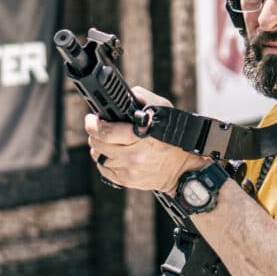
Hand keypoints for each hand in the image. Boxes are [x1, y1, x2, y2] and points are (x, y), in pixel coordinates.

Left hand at [85, 87, 202, 193]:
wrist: (184, 169)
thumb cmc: (175, 138)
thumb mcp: (164, 111)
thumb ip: (143, 98)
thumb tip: (126, 94)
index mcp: (141, 137)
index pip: (106, 132)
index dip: (93, 124)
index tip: (92, 119)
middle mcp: (133, 156)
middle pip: (98, 144)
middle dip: (95, 134)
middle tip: (100, 128)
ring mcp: (129, 170)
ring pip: (99, 157)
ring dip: (99, 148)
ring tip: (106, 141)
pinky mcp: (127, 181)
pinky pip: (104, 170)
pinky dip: (104, 161)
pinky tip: (112, 154)